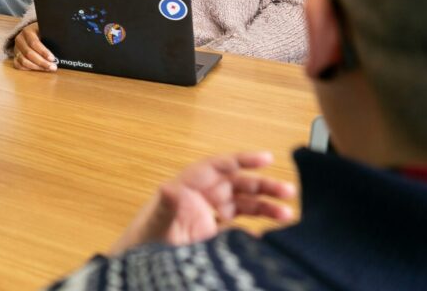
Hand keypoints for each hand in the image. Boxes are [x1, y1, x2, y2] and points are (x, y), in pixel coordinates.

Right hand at [12, 23, 56, 70]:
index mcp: (27, 31)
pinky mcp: (15, 56)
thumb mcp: (46, 29)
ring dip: (37, 67)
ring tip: (47, 69)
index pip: (34, 43)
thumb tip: (63, 44)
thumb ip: (51, 35)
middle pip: (29, 54)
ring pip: (24, 61)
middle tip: (53, 67)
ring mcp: (16, 49)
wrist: (32, 31)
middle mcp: (19, 40)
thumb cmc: (41, 31)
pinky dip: (28, 68)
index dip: (43, 52)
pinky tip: (38, 69)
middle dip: (42, 62)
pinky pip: (19, 65)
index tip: (53, 58)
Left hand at [109, 151, 295, 254]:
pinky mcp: (211, 235)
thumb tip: (170, 188)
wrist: (138, 267)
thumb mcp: (156, 223)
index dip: (242, 160)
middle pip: (236, 184)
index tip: (266, 159)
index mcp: (187, 187)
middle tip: (288, 191)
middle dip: (262, 186)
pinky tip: (268, 237)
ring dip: (264, 208)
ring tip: (288, 215)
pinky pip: (237, 228)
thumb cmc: (143, 242)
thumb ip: (167, 206)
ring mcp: (206, 216)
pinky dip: (254, 230)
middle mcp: (199, 198)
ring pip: (242, 205)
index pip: (218, 167)